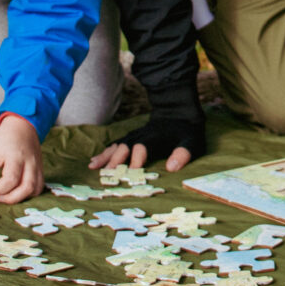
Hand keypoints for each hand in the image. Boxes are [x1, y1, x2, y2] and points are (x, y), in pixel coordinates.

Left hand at [0, 115, 44, 204]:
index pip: (11, 179)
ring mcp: (37, 168)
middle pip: (27, 188)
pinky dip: (29, 194)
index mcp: (16, 157)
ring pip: (35, 190)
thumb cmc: (3, 140)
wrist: (22, 127)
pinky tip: (17, 191)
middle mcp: (30, 164)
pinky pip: (39, 187)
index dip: (0, 189)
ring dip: (21, 198)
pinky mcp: (40, 171)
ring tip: (8, 194)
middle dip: (11, 198)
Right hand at [88, 115, 203, 173]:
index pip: (142, 147)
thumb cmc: (186, 131)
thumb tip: (171, 168)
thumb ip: (183, 153)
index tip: (132, 173)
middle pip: (125, 146)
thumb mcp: (192, 142)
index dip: (137, 159)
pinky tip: (96, 159)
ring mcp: (134, 135)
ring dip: (105, 156)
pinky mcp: (131, 137)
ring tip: (92, 166)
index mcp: (155, 137)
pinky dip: (105, 151)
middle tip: (105, 174)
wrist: (177, 111)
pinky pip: (115, 143)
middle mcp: (141, 135)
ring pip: (117, 145)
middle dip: (115, 160)